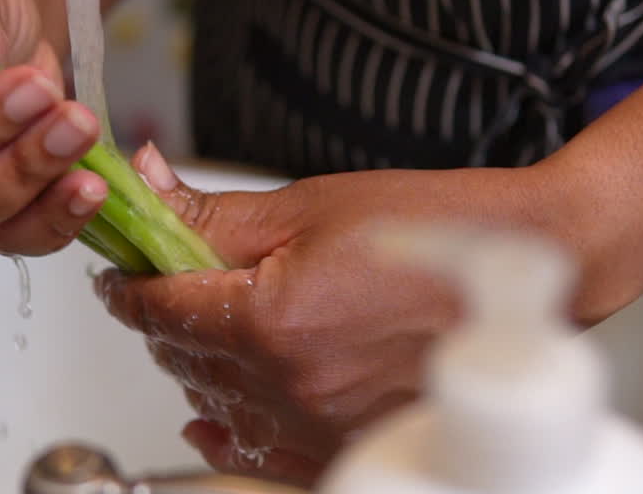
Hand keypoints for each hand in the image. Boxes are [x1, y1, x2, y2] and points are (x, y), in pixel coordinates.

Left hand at [96, 145, 565, 485]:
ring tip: (204, 327)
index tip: (120, 270)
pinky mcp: (343, 447)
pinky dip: (226, 430)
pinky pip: (255, 454)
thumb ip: (212, 213)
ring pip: (211, 402)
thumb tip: (145, 188)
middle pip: (180, 356)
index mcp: (270, 318)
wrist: (522, 273)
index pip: (158, 309)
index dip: (128, 285)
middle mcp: (288, 385)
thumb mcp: (307, 206)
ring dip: (195, 364)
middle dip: (163, 316)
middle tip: (166, 281)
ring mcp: (316, 426)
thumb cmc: (430, 228)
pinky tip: (209, 416)